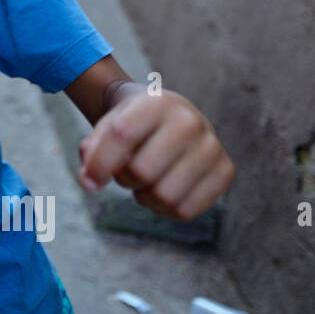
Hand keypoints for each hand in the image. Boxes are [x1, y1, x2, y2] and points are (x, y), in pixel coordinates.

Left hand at [77, 86, 234, 219]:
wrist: (167, 118)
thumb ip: (92, 151)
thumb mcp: (106, 128)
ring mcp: (212, 146)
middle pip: (142, 171)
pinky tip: (162, 192)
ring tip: (145, 182)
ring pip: (165, 196)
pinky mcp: (225, 171)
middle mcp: (190, 121)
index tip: (89, 180)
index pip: (122, 134)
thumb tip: (89, 181)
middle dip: (124, 179)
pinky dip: (166, 210)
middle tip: (126, 173)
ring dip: (144, 197)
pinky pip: (187, 210)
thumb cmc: (131, 126)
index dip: (100, 164)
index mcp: (156, 102)